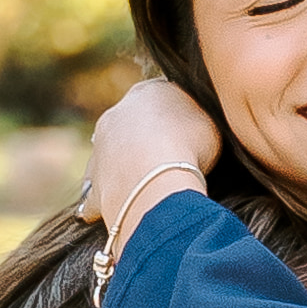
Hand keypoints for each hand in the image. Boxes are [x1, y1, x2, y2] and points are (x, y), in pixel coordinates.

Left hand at [86, 71, 219, 259]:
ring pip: (109, 158)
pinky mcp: (97, 186)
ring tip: (141, 185)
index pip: (158, 95)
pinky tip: (106, 214)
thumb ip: (201, 115)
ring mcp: (101, 152)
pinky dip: (102, 203)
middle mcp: (116, 117)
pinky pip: (96, 195)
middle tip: (166, 156)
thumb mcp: (210, 119)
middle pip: (130, 124)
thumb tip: (201, 119)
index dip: (174, 111)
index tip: (187, 126)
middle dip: (143, 137)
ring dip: (122, 168)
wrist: (156, 179)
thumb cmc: (190, 144)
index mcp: (145, 93)